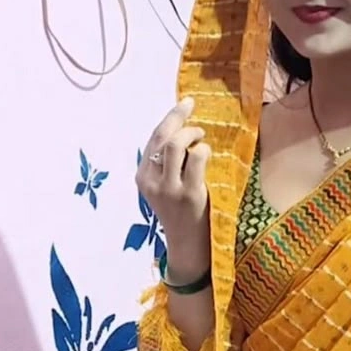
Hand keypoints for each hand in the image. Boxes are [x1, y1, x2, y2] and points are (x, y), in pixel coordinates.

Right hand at [138, 97, 210, 272]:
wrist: (187, 245)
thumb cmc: (179, 213)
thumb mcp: (164, 188)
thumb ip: (166, 165)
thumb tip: (181, 131)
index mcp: (142, 178)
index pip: (152, 139)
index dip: (170, 118)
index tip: (184, 105)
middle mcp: (152, 182)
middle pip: (162, 137)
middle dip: (178, 118)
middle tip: (192, 110)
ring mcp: (169, 189)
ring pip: (175, 145)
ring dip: (191, 134)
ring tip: (201, 137)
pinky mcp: (189, 194)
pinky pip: (196, 158)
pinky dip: (203, 150)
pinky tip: (207, 154)